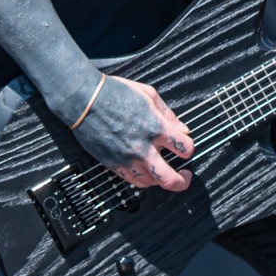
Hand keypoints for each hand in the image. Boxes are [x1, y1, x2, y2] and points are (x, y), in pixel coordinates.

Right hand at [70, 74, 193, 190]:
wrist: (85, 100)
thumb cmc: (115, 93)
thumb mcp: (149, 94)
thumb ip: (168, 114)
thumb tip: (182, 129)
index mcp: (156, 127)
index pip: (185, 148)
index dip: (190, 148)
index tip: (187, 147)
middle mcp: (143, 147)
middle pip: (169, 178)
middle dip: (182, 181)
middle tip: (185, 177)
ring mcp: (127, 158)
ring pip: (151, 183)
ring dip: (161, 180)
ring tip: (165, 173)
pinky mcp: (113, 164)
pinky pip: (132, 181)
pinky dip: (143, 180)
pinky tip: (147, 172)